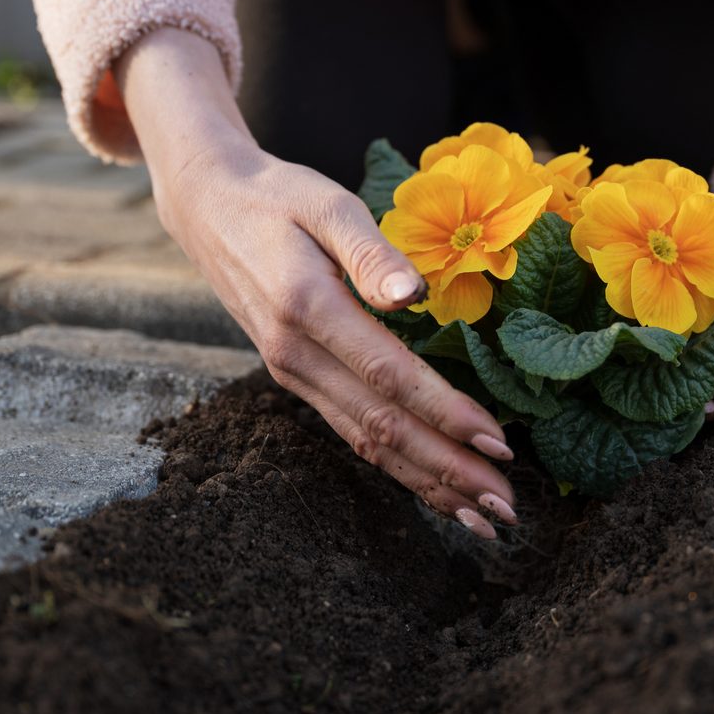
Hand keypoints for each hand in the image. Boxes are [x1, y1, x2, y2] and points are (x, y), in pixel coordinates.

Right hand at [116, 29, 516, 537]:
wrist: (208, 207)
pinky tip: (429, 484)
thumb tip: (413, 295)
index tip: (499, 446)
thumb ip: (370, 251)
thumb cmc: (278, 197)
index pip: (389, 377)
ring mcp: (293, 372)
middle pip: (381, 428)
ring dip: (426, 483)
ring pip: (365, 442)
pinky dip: (395, 465)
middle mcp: (297, 355)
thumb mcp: (326, 203)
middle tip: (505, 509)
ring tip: (479, 517)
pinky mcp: (296, 376)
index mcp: (308, 308)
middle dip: (448, 472)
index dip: (446, 414)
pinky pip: (350, 431)